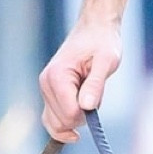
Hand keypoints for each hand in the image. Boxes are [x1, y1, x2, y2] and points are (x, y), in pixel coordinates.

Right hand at [39, 12, 122, 139]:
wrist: (94, 30)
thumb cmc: (102, 43)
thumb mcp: (106, 61)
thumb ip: (96, 84)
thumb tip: (87, 107)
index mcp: (57, 76)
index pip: (70, 114)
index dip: (88, 114)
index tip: (97, 98)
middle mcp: (46, 83)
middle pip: (62, 122)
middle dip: (82, 117)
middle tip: (94, 96)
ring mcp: (45, 89)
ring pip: (56, 123)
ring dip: (76, 118)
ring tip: (87, 97)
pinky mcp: (49, 92)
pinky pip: (52, 118)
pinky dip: (66, 122)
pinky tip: (79, 118)